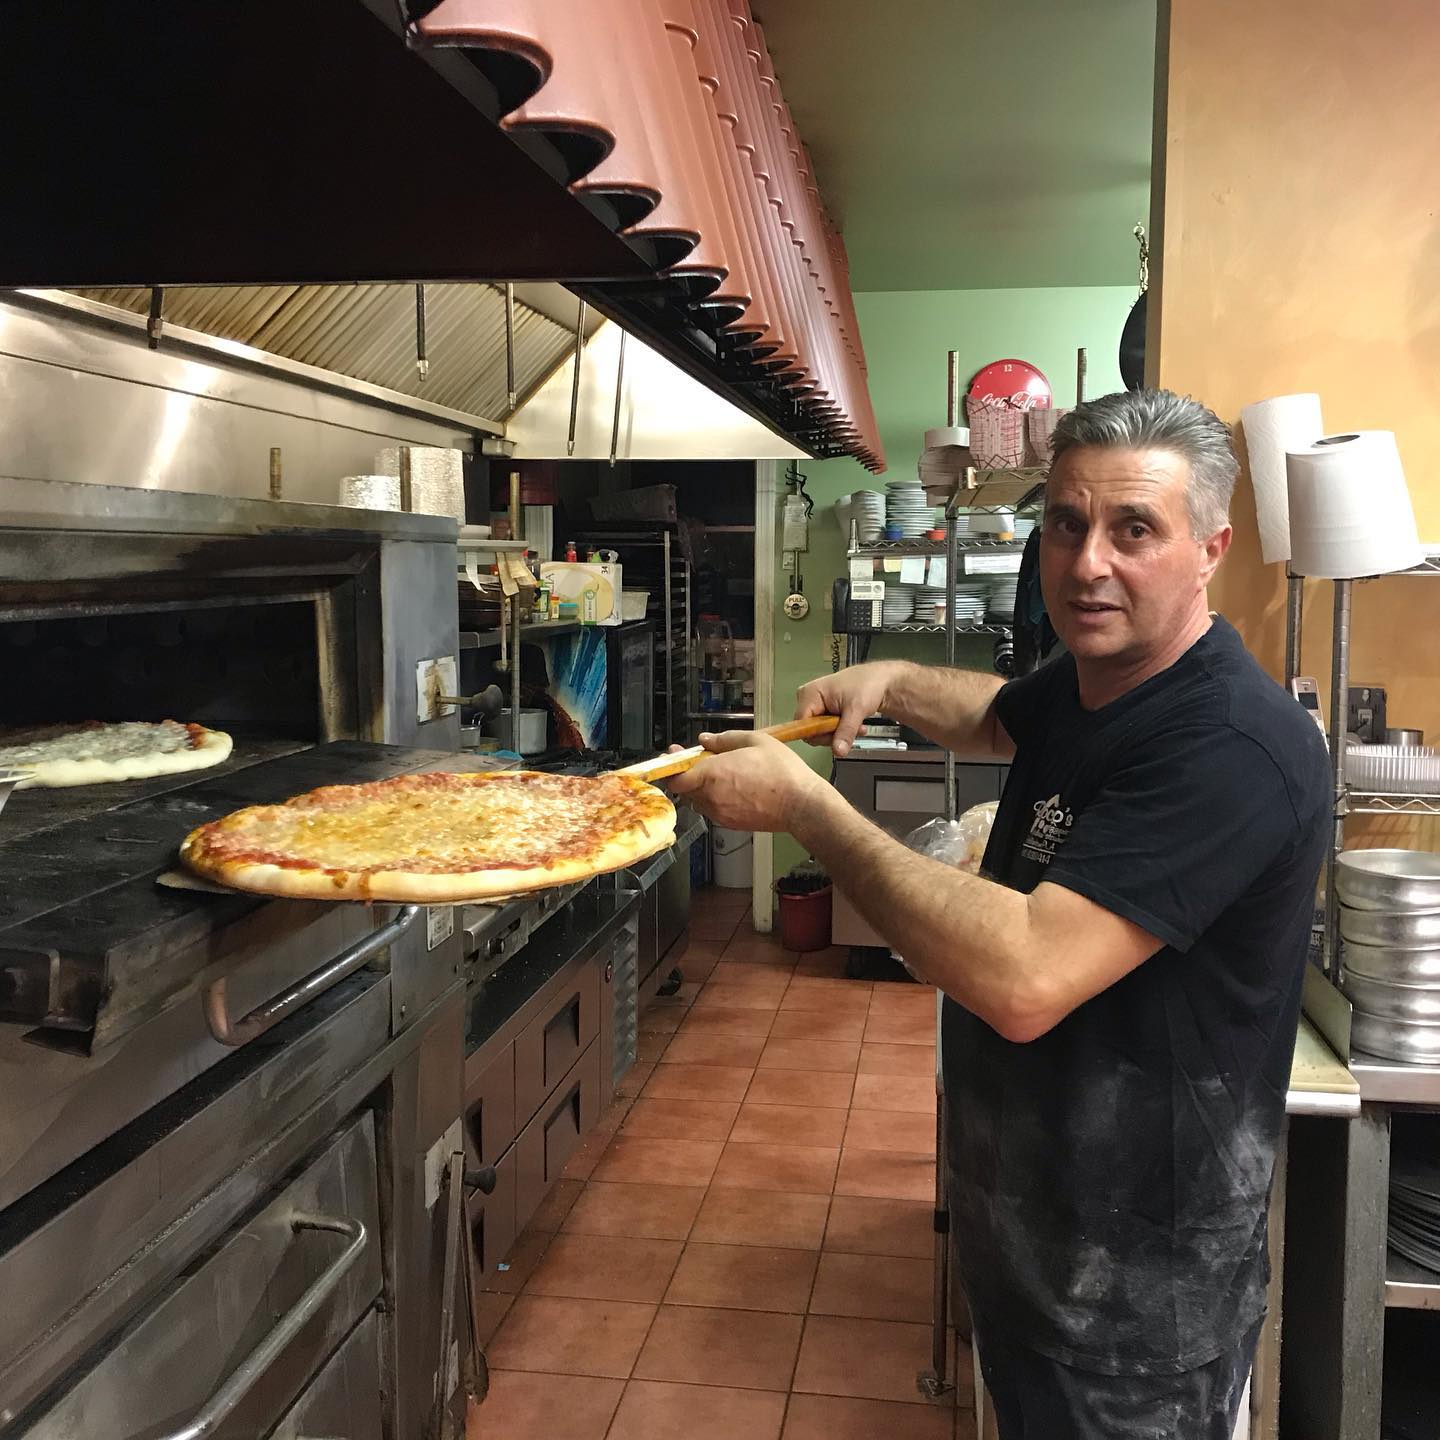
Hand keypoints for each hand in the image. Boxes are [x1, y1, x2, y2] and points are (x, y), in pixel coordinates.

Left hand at [667, 730, 827, 833]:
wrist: (800, 804)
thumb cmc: (781, 771)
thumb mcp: (756, 741)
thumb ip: (725, 739)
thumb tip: (704, 739)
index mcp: (713, 773)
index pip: (675, 778)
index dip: (671, 767)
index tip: (675, 757)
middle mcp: (711, 796)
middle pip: (684, 789)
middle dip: (687, 774)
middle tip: (700, 761)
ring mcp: (720, 813)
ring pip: (697, 800)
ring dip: (700, 788)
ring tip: (720, 775)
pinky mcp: (730, 824)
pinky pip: (712, 810)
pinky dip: (714, 799)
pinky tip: (732, 788)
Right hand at [794, 661, 904, 757]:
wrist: (881, 680)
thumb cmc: (867, 685)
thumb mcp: (856, 710)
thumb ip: (845, 732)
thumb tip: (838, 751)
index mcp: (809, 694)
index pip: (801, 725)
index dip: (817, 734)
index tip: (835, 736)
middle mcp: (808, 699)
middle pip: (810, 730)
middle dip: (831, 734)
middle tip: (850, 729)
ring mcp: (816, 705)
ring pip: (820, 732)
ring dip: (839, 733)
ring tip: (856, 726)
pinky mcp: (824, 710)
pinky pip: (827, 728)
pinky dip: (842, 730)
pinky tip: (855, 726)